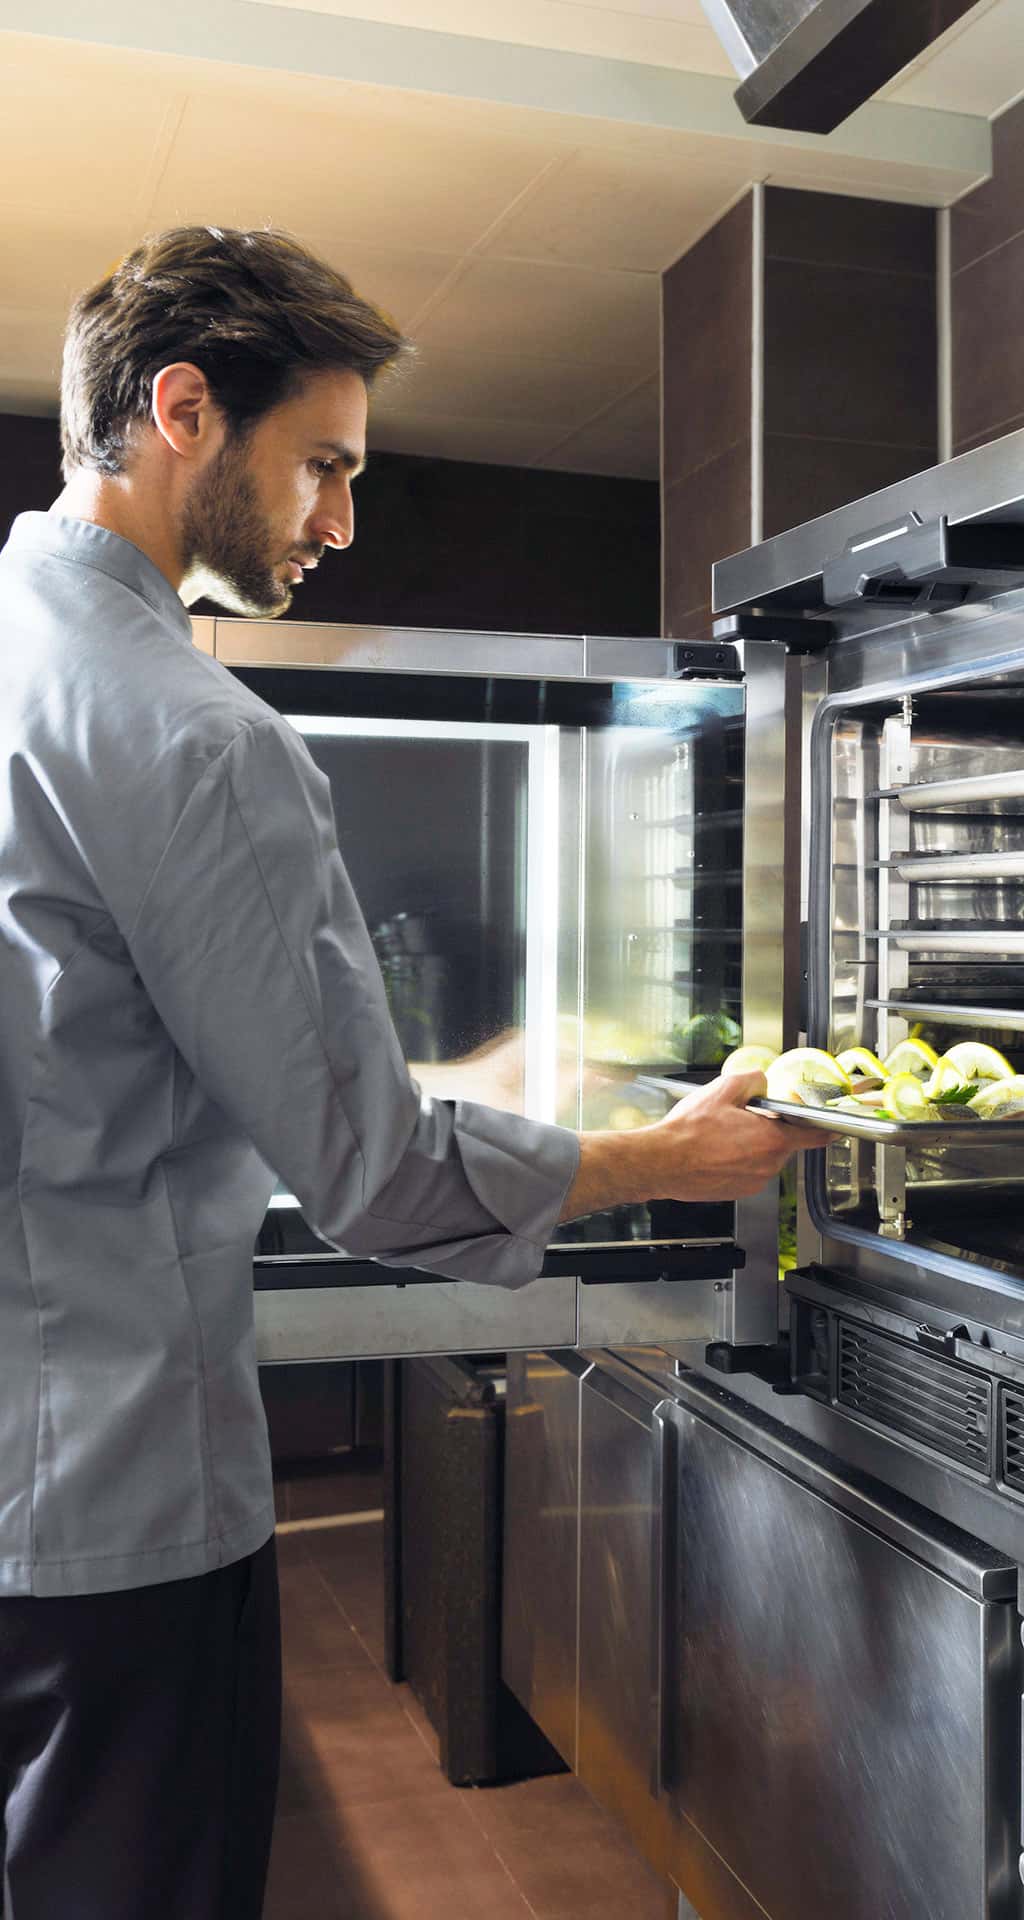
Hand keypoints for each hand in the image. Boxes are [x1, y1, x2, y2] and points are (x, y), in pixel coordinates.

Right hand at [644, 1071, 823, 1200]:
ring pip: (763, 1157)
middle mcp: (767, 1165)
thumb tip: (762, 1082)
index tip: (835, 1127)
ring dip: (750, 1145)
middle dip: (768, 1129)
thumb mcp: (724, 1090)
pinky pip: (748, 1170)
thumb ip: (753, 1080)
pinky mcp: (738, 1191)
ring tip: (721, 1135)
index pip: (814, 1136)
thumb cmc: (689, 1132)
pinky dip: (737, 1160)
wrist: (662, 1162)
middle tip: (741, 1118)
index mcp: (772, 1140)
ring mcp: (753, 1181)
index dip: (826, 1129)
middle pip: (782, 1143)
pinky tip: (715, 1150)